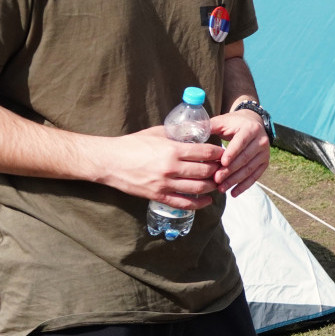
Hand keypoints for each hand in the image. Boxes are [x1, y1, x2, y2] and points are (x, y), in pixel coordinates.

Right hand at [97, 127, 222, 209]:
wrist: (110, 161)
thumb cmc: (132, 144)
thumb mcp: (157, 133)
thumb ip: (178, 134)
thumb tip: (197, 131)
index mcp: (172, 150)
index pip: (206, 153)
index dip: (219, 154)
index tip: (223, 153)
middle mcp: (171, 168)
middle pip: (206, 171)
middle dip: (218, 170)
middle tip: (224, 168)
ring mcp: (165, 184)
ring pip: (198, 188)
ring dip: (212, 187)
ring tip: (218, 183)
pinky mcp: (158, 196)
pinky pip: (183, 203)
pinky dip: (199, 204)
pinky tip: (207, 201)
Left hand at [210, 102, 270, 196]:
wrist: (253, 123)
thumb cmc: (233, 123)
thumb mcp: (222, 121)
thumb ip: (207, 126)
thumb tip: (188, 130)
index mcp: (250, 128)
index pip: (241, 142)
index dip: (232, 153)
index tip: (221, 163)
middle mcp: (261, 140)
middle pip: (245, 158)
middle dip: (230, 171)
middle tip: (216, 180)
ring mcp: (264, 152)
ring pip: (249, 169)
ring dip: (235, 180)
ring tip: (221, 188)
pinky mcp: (265, 162)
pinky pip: (255, 176)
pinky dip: (244, 186)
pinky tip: (234, 193)